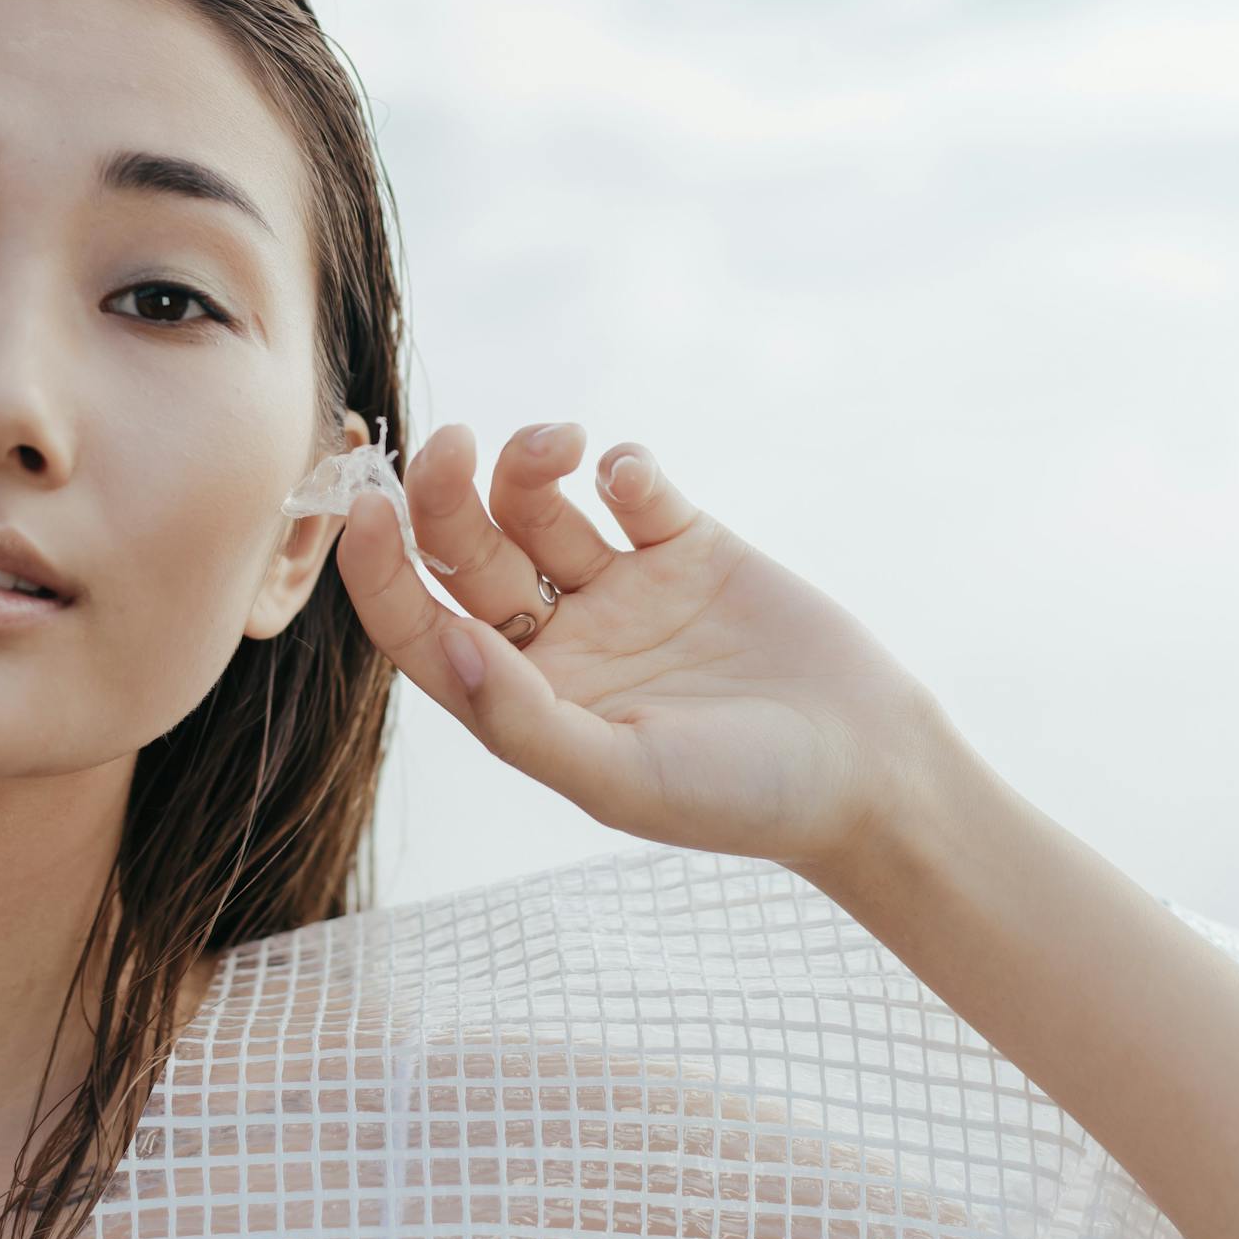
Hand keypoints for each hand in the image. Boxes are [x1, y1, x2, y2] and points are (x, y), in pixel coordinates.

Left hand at [334, 421, 963, 876]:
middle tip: (449, 441)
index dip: (381, 569)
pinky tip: (639, 484)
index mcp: (525, 699)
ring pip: (538, 505)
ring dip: (528, 463)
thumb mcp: (619, 776)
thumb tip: (439, 639)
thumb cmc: (740, 797)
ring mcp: (622, 589)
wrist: (872, 771)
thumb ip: (522, 717)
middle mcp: (560, 639)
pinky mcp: (688, 547)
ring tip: (563, 444)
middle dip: (445, 492)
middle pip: (469, 550)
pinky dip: (624, 466)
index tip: (366, 506)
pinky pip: (632, 488)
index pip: (420, 625)